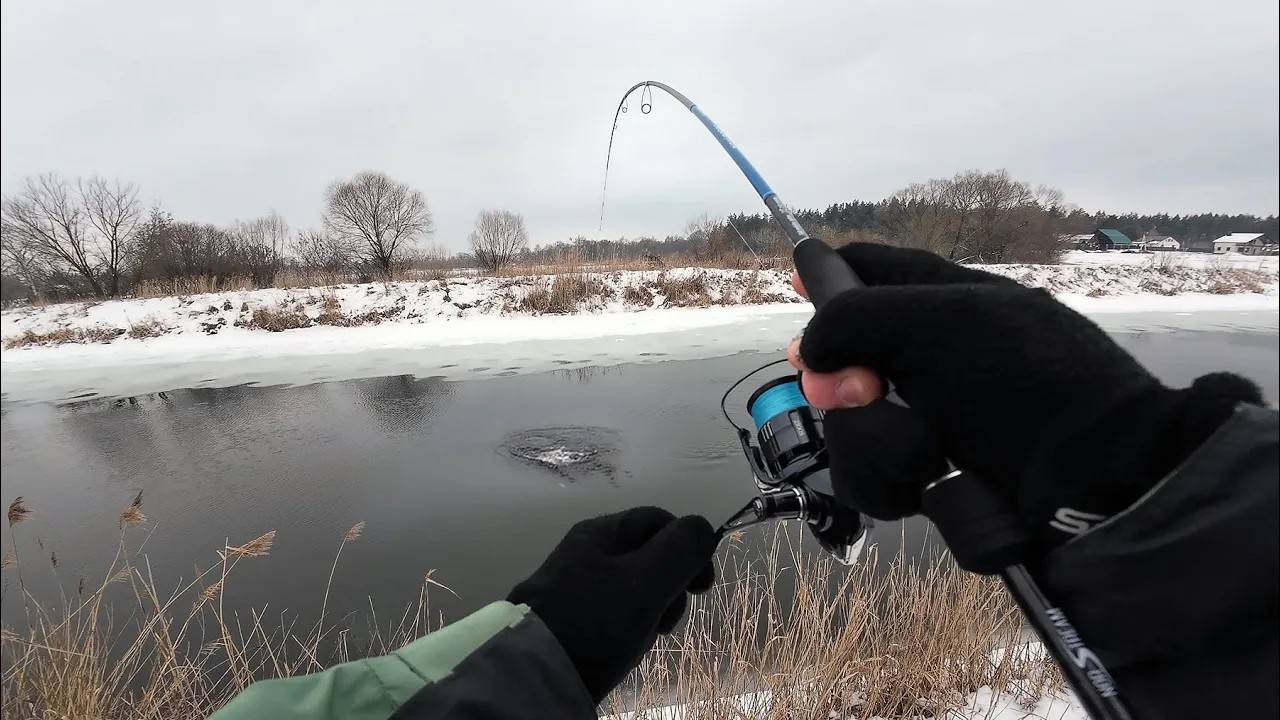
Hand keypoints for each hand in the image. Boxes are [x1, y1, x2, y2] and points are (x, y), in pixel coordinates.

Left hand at [507, 507, 715, 703]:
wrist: (532, 673)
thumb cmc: (594, 621)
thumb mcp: (643, 582)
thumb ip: (679, 551)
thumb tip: (703, 528)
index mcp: (601, 532)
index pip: (660, 521)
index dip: (689, 547)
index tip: (702, 588)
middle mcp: (587, 552)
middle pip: (649, 557)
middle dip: (669, 588)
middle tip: (665, 620)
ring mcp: (578, 586)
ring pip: (636, 590)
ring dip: (651, 612)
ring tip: (642, 638)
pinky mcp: (573, 618)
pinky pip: (616, 615)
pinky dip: (630, 629)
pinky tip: (625, 648)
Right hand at [787, 243, 1260, 544]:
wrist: (1098, 487)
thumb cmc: (1032, 384)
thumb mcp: (945, 323)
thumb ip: (858, 318)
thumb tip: (813, 354)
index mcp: (952, 301)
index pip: (879, 270)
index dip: (834, 271)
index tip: (798, 275)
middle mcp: (934, 358)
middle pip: (844, 357)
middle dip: (843, 378)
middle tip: (861, 391)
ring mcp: (928, 421)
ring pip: (849, 423)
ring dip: (875, 440)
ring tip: (924, 453)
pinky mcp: (926, 479)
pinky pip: (871, 476)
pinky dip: (893, 480)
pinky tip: (927, 483)